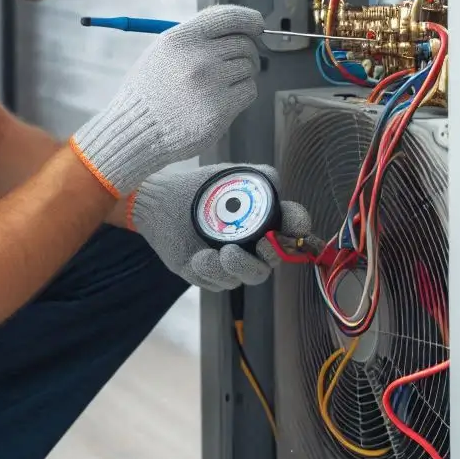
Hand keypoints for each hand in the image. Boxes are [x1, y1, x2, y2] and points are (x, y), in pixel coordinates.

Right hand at [69, 5, 261, 196]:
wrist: (136, 129)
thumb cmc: (149, 91)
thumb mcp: (162, 51)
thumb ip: (195, 37)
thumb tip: (238, 28)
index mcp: (181, 38)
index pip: (230, 17)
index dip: (250, 19)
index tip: (257, 26)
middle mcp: (198, 58)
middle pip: (244, 44)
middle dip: (246, 53)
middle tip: (236, 64)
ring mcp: (211, 85)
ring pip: (249, 69)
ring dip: (241, 75)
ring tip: (220, 86)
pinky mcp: (220, 110)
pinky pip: (249, 91)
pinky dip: (241, 94)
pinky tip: (221, 99)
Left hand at [128, 163, 311, 291]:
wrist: (160, 202)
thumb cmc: (196, 188)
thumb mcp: (228, 176)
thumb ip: (257, 175)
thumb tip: (277, 183)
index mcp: (262, 220)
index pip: (293, 227)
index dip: (299, 228)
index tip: (294, 226)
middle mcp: (252, 244)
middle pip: (275, 260)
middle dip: (271, 255)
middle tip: (259, 245)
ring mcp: (232, 261)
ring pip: (250, 276)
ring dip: (238, 266)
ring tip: (219, 253)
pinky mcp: (210, 273)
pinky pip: (219, 283)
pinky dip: (210, 271)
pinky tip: (197, 258)